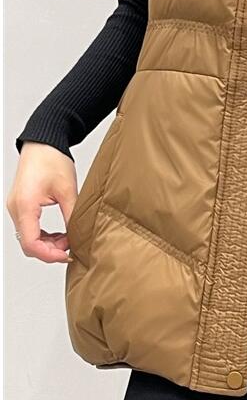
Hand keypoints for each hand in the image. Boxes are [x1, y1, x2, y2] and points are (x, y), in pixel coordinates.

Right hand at [7, 142, 77, 262]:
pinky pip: (29, 228)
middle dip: (50, 250)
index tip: (67, 255)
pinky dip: (44, 234)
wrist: (43, 143)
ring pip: (28, 238)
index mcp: (25, 206)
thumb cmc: (52, 160)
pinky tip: (60, 232)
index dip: (50, 255)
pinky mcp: (21, 206)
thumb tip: (79, 236)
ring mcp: (16, 208)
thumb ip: (72, 215)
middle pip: (28, 244)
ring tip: (69, 238)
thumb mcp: (67, 190)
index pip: (31, 243)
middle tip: (72, 248)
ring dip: (48, 243)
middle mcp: (16, 209)